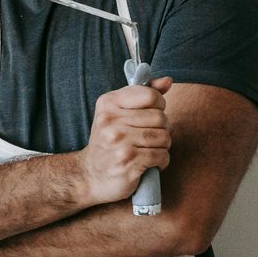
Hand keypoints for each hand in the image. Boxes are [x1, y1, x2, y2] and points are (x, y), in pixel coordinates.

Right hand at [76, 76, 171, 203]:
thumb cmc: (109, 143)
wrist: (89, 176)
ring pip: (164, 137)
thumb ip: (143, 95)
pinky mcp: (128, 162)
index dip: (157, 106)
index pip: (151, 95)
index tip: (147, 117)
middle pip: (161, 117)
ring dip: (161, 147)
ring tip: (146, 150)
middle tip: (145, 139)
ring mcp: (118, 142)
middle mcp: (110, 120)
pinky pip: (162, 156)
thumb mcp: (118, 113)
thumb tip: (167, 81)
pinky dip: (161, 162)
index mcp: (108, 104)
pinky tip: (148, 164)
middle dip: (160, 129)